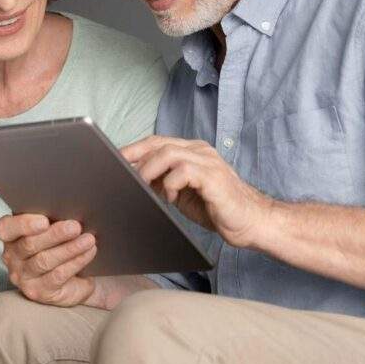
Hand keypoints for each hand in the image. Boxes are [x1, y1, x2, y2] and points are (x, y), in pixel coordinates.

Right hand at [0, 214, 96, 306]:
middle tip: (76, 226)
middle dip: (55, 234)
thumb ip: (53, 219)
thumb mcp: (53, 229)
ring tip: (88, 239)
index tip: (44, 221)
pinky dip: (75, 262)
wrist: (74, 277)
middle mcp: (12, 257)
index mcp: (11, 236)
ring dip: (69, 248)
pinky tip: (89, 252)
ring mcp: (23, 277)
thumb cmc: (60, 244)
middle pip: (29, 244)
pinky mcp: (38, 291)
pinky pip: (57, 275)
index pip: (6, 228)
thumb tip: (70, 209)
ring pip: (44, 261)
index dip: (24, 224)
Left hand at [122, 136, 274, 248]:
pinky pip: (183, 171)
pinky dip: (170, 184)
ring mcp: (208, 161)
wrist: (251, 221)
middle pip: (158, 144)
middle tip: (119, 173)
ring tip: (142, 186)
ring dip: (149, 170)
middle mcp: (200, 151)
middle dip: (134, 157)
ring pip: (168, 154)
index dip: (133, 149)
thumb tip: (134, 179)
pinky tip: (170, 198)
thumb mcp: (181, 194)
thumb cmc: (216, 208)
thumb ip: (162, 182)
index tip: (113, 160)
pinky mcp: (213, 177)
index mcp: (192, 151)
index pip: (157, 142)